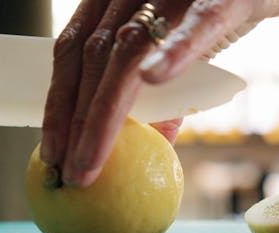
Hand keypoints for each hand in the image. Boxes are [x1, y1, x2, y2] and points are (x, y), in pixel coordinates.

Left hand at [41, 0, 278, 187]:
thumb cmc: (226, 11)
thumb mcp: (185, 55)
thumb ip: (168, 95)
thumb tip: (153, 144)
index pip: (74, 48)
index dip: (59, 100)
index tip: (52, 148)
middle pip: (92, 55)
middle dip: (74, 118)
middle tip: (66, 170)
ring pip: (127, 49)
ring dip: (104, 111)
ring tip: (89, 159)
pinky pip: (197, 24)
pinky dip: (172, 53)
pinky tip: (150, 81)